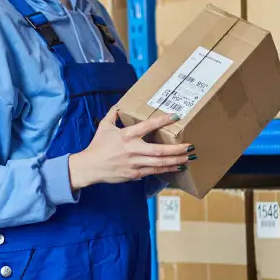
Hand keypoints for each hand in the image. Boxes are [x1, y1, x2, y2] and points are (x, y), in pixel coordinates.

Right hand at [66, 108, 194, 189]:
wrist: (90, 166)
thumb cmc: (97, 146)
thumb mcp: (104, 126)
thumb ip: (113, 114)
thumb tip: (119, 105)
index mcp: (126, 135)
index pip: (147, 126)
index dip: (162, 121)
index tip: (175, 116)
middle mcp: (132, 149)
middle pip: (159, 150)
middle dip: (176, 149)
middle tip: (190, 146)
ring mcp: (134, 163)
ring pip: (159, 163)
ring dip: (176, 161)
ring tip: (188, 157)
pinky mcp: (135, 173)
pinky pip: (154, 171)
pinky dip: (167, 169)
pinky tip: (177, 167)